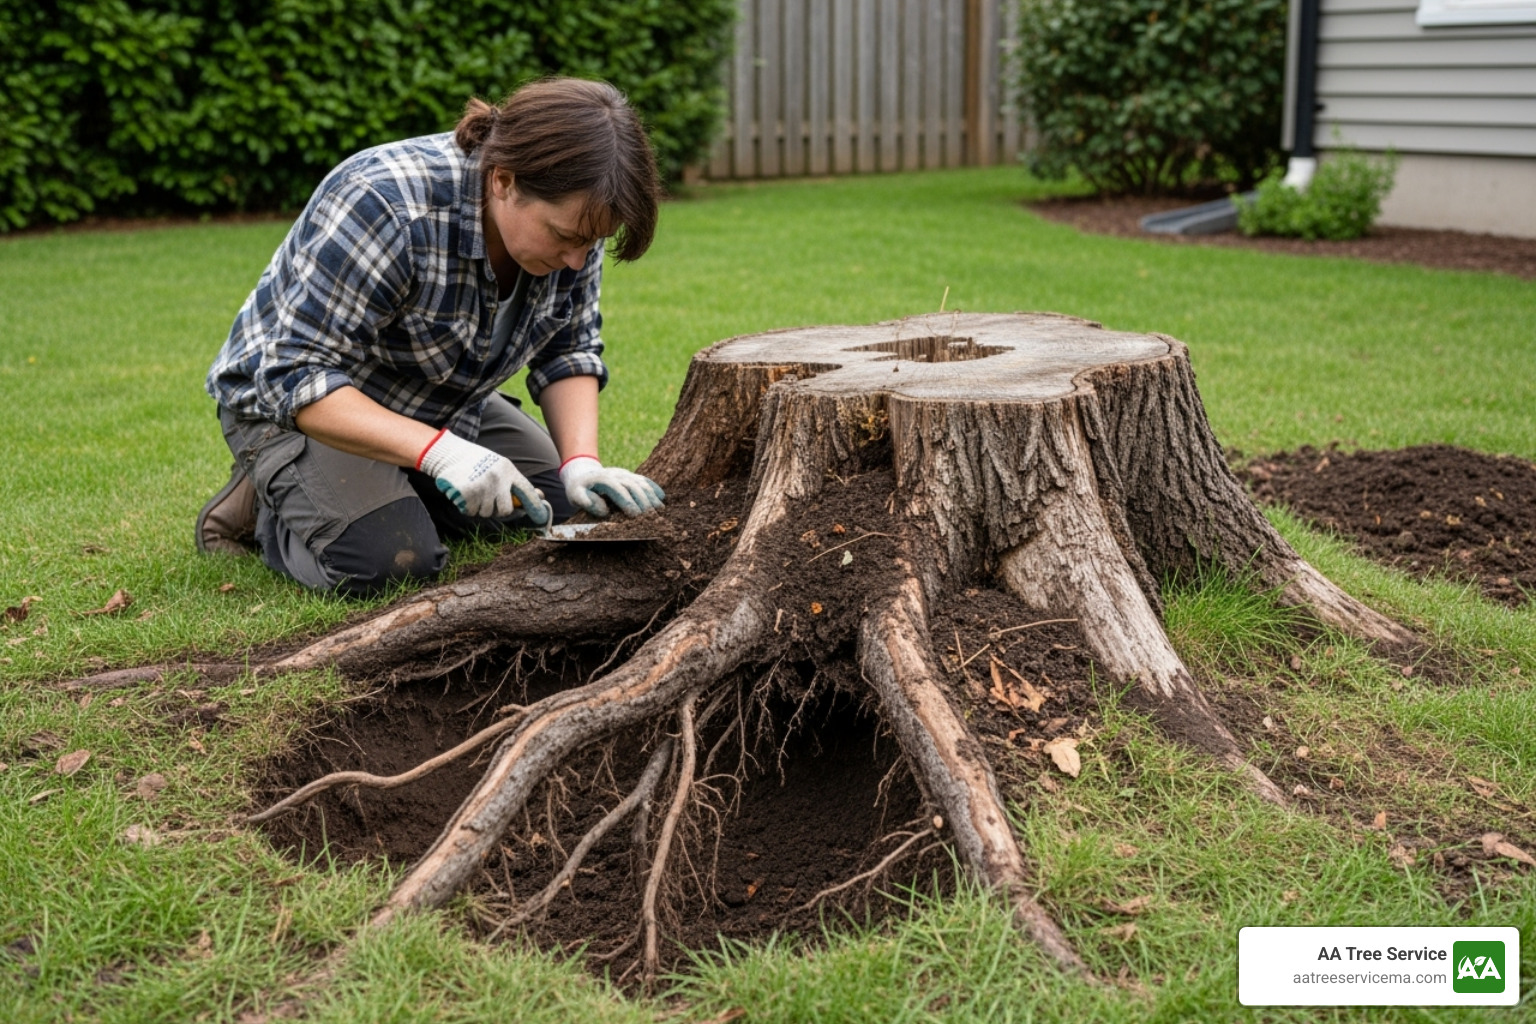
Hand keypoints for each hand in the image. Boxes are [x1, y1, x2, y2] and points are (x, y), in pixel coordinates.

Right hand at [417, 430, 550, 524]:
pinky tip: (464, 494)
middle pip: (506, 510)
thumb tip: (540, 497)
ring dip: (480, 507)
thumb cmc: (476, 461)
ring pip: (487, 512)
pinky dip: (467, 507)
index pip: (527, 491)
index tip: (540, 516)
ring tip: (474, 492)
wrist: (449, 453)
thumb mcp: (498, 466)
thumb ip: (514, 482)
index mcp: (508, 470)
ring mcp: (483, 487)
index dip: (534, 505)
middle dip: (498, 511)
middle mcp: (498, 479)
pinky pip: (471, 511)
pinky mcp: (468, 493)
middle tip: (490, 502)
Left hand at [559, 456, 664, 517]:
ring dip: (651, 495)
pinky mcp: (630, 475)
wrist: (582, 473)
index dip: (627, 501)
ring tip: (659, 509)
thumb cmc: (579, 489)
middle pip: (632, 485)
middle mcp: (615, 474)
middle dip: (643, 500)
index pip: (617, 489)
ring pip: (640, 482)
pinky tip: (662, 497)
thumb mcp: (574, 494)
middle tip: (651, 516)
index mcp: (601, 479)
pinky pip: (644, 480)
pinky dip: (653, 488)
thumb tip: (603, 510)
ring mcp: (624, 473)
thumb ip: (585, 501)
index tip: (635, 515)